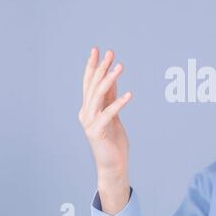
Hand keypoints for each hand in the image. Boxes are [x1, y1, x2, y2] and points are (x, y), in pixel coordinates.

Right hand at [78, 47, 131, 213]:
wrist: (112, 165)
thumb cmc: (113, 140)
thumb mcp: (113, 114)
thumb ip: (110, 97)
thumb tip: (113, 77)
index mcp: (88, 108)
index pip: (89, 82)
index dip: (93, 66)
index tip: (97, 50)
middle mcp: (86, 113)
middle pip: (92, 86)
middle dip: (101, 67)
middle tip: (110, 52)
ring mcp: (90, 123)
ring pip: (98, 96)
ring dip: (109, 80)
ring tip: (120, 67)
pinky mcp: (98, 132)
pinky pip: (109, 114)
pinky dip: (118, 103)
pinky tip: (129, 94)